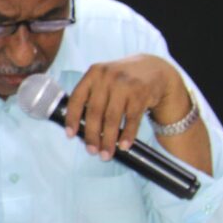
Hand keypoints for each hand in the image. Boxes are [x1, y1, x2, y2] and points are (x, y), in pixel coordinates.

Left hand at [64, 54, 189, 159]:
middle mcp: (107, 77)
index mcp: (93, 73)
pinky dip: (127, 135)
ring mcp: (125, 85)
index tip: (70, 135)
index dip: (72, 118)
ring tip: (106, 154)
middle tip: (91, 151)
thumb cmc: (121, 79)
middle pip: (94, 112)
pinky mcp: (141, 94)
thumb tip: (79, 128)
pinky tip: (123, 146)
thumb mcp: (104, 79)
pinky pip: (132, 119)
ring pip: (112, 118)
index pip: (77, 98)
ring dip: (108, 139)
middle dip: (91, 135)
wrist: (153, 68)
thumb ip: (91, 96)